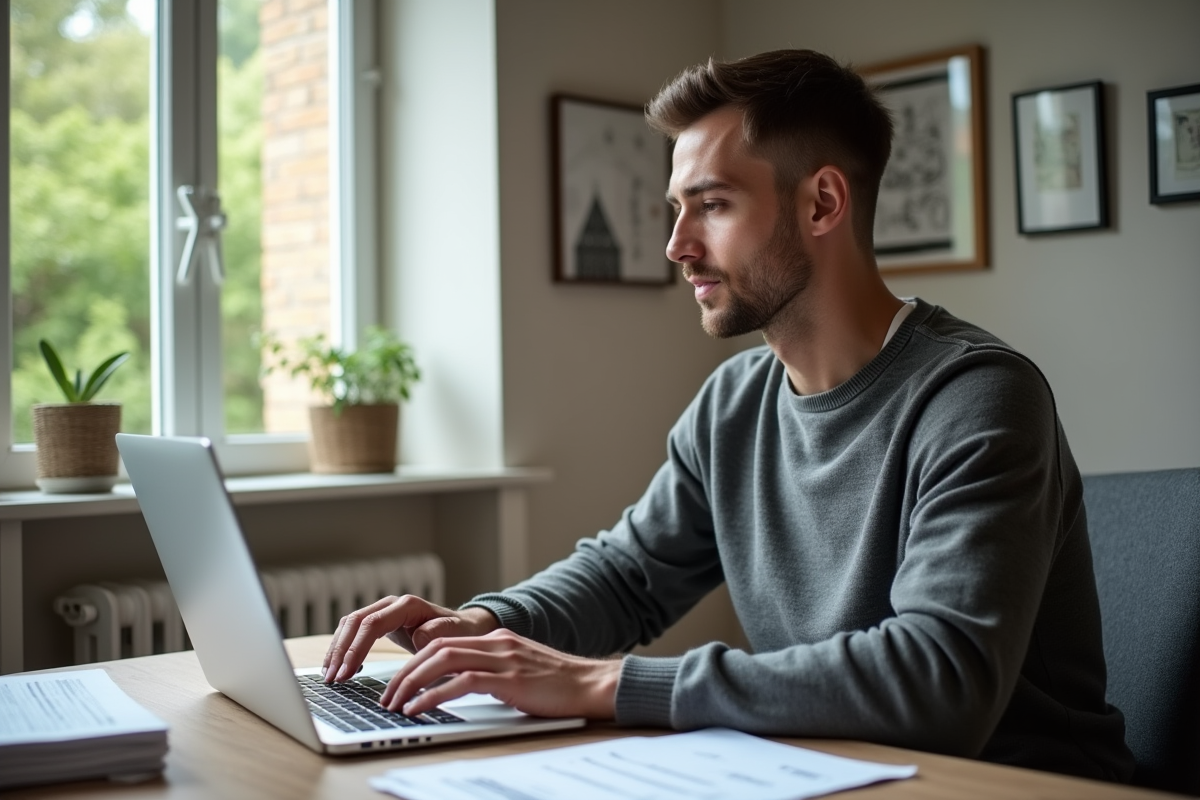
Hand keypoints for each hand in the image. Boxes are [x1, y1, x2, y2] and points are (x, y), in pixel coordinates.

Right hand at [322, 595, 497, 681]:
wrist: (464, 627)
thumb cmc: (459, 632)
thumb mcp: (453, 633)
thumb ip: (436, 633)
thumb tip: (416, 638)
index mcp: (407, 605)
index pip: (372, 624)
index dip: (356, 648)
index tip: (347, 672)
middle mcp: (392, 604)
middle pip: (355, 622)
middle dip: (340, 651)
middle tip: (332, 679)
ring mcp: (384, 611)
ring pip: (350, 625)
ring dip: (337, 649)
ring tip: (329, 676)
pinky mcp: (380, 622)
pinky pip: (354, 631)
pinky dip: (343, 648)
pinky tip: (338, 667)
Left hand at [380, 628, 620, 719]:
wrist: (592, 684)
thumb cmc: (559, 686)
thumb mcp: (520, 671)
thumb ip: (493, 672)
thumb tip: (461, 686)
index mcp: (497, 640)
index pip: (444, 643)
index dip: (415, 662)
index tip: (398, 684)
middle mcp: (496, 643)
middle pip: (436, 648)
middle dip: (405, 672)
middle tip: (387, 697)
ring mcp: (503, 658)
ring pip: (443, 660)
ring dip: (412, 682)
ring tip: (395, 704)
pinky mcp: (509, 678)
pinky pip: (461, 682)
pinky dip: (433, 695)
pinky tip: (418, 708)